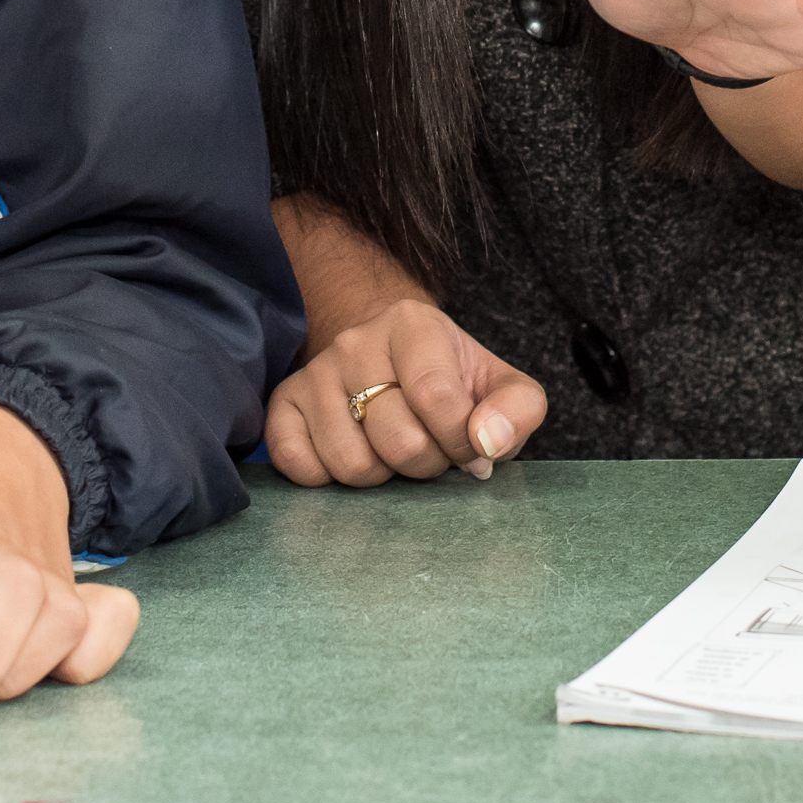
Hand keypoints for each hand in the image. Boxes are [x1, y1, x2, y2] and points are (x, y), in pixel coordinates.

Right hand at [267, 297, 546, 485]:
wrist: (391, 357)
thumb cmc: (452, 379)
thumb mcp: (500, 385)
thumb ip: (517, 409)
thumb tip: (488, 443)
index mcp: (413, 325)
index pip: (436, 396)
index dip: (460, 441)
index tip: (470, 447)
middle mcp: (356, 341)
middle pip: (395, 438)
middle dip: (425, 463)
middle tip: (431, 450)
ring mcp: (315, 372)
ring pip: (349, 462)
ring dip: (381, 476)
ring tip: (392, 452)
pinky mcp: (284, 403)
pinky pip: (295, 462)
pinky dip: (326, 478)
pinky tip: (353, 455)